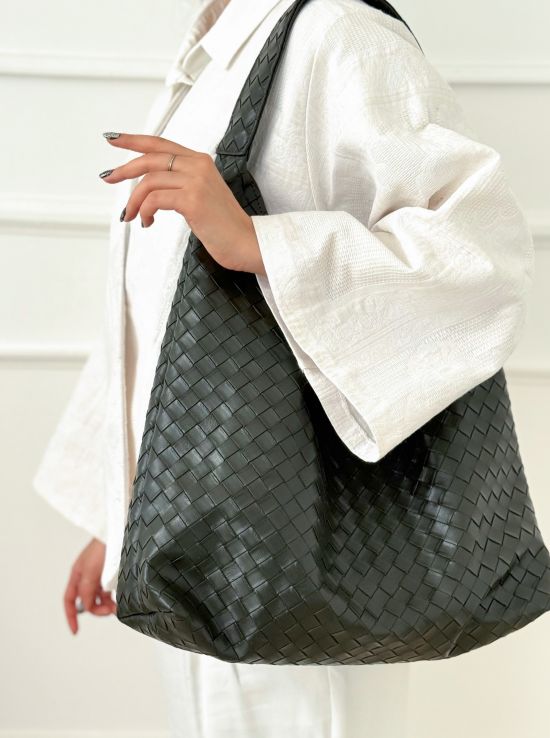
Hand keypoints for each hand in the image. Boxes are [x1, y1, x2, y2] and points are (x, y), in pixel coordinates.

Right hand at [64, 537, 116, 634]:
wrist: (117, 532)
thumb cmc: (102, 547)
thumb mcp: (90, 572)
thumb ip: (86, 590)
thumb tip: (87, 606)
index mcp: (77, 575)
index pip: (70, 600)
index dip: (71, 616)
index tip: (75, 631)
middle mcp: (86, 576)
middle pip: (86, 601)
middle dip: (97, 610)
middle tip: (111, 611)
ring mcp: (98, 574)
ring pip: (99, 597)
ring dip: (106, 604)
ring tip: (117, 606)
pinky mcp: (109, 572)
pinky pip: (107, 590)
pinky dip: (111, 596)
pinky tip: (118, 598)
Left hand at [100, 132, 266, 275]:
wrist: (246, 242)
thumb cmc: (223, 226)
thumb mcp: (201, 196)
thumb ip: (181, 184)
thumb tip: (149, 188)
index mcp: (200, 161)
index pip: (161, 143)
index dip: (134, 140)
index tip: (113, 138)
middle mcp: (198, 165)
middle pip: (151, 158)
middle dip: (125, 169)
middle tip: (108, 178)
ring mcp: (196, 181)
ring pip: (149, 181)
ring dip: (134, 201)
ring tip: (131, 217)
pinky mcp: (193, 200)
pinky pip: (155, 200)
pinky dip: (145, 211)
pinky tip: (147, 223)